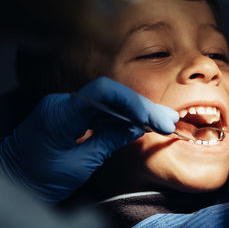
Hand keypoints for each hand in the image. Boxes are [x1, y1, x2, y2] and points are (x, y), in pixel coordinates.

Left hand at [0, 77, 178, 202]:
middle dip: (141, 108)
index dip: (130, 101)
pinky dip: (123, 119)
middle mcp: (65, 103)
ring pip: (109, 104)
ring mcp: (68, 109)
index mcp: (61, 113)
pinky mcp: (72, 117)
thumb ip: (108, 142)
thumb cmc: (37, 179)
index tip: (150, 118)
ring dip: (137, 113)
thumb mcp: (77, 166)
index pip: (103, 92)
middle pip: (111, 97)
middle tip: (167, 120)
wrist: (12, 182)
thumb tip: (135, 129)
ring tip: (164, 121)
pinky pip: (101, 113)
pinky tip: (143, 124)